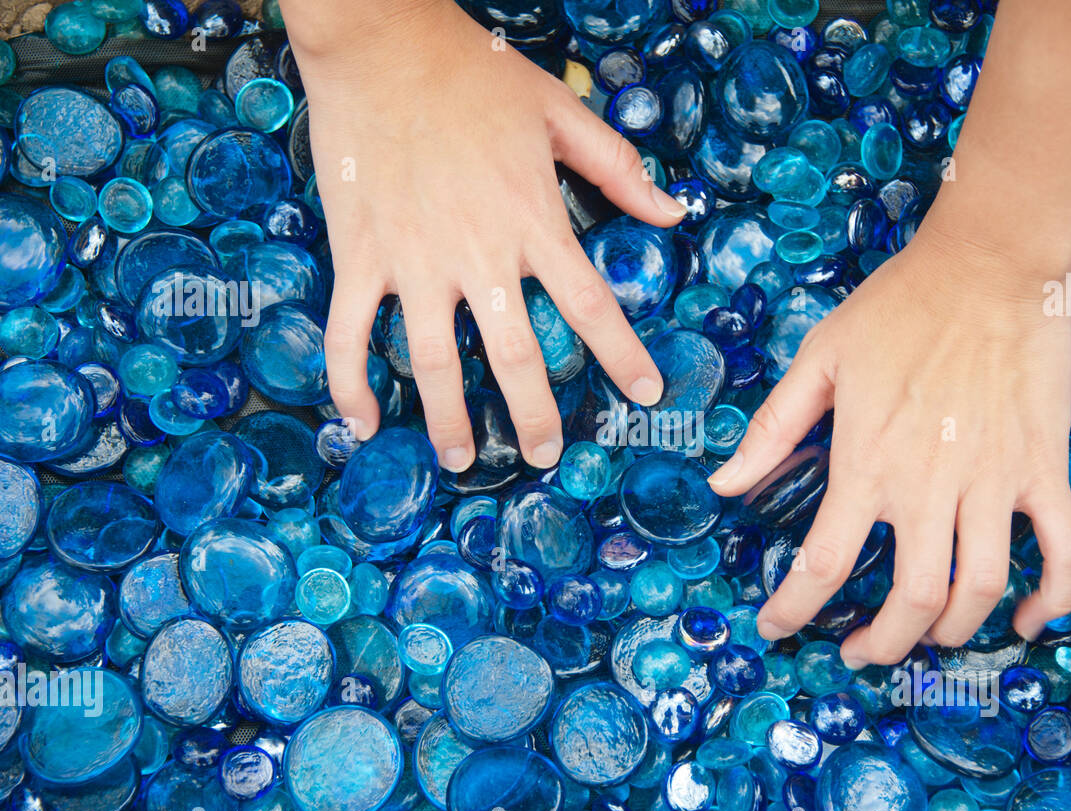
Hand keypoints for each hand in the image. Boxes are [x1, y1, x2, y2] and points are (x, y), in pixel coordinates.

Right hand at [285, 0, 682, 468]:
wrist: (380, 42)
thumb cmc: (473, 72)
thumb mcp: (560, 112)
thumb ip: (619, 168)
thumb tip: (673, 211)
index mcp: (534, 222)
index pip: (592, 307)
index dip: (624, 357)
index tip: (645, 395)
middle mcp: (478, 256)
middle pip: (516, 357)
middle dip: (535, 416)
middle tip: (544, 456)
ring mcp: (413, 262)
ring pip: (433, 363)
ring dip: (449, 420)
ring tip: (460, 460)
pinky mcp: (360, 256)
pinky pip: (349, 332)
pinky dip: (350, 382)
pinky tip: (362, 422)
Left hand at [707, 222, 1070, 666]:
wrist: (990, 263)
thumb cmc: (899, 307)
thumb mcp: (819, 359)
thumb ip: (771, 428)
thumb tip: (723, 484)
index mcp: (867, 463)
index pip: (823, 565)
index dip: (794, 610)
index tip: (778, 627)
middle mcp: (929, 487)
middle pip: (910, 602)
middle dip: (883, 645)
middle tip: (863, 649)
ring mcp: (994, 482)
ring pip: (980, 590)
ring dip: (953, 632)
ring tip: (928, 637)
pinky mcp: (1042, 469)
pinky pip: (1062, 551)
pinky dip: (1053, 599)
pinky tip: (1027, 620)